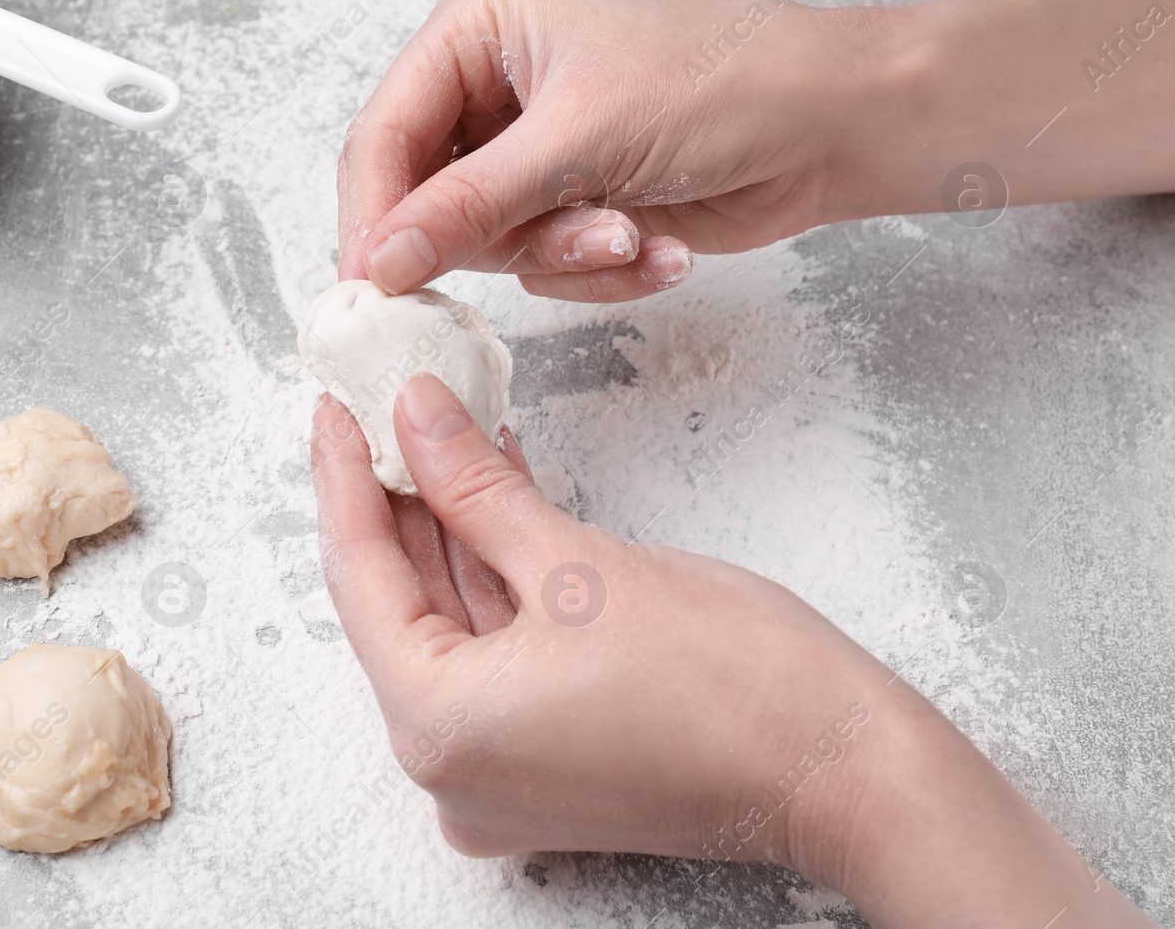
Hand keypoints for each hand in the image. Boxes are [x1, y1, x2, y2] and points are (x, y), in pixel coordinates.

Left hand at [311, 373, 1156, 926]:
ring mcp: (498, 773)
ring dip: (454, 527)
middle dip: (400, 495)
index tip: (336, 405)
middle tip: (388, 405)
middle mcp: (450, 767)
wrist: (843, 770)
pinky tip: (498, 493)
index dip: (345, 477)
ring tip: (447, 428)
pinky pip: (497, 652)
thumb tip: (413, 413)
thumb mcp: (577, 562)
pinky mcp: (545, 762)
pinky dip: (497, 576)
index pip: (360, 576)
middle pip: (402, 601)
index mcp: (437, 728)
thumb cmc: (729, 680)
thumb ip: (473, 487)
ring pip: (453, 622)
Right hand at [339, 0, 1174, 301]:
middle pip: (426, 199)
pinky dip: (595, 269)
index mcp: (478, 29)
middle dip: (501, 236)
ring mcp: (532, 150)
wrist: (831, 127)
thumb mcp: (581, 140)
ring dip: (563, 254)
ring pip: (487, 244)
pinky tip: (652, 242)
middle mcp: (493, 86)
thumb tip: (378, 261)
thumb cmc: (725, 83)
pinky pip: (540, 268)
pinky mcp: (570, 203)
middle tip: (564, 240)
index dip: (373, 217)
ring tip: (628, 232)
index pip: (383, 134)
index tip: (374, 288)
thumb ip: (467, 207)